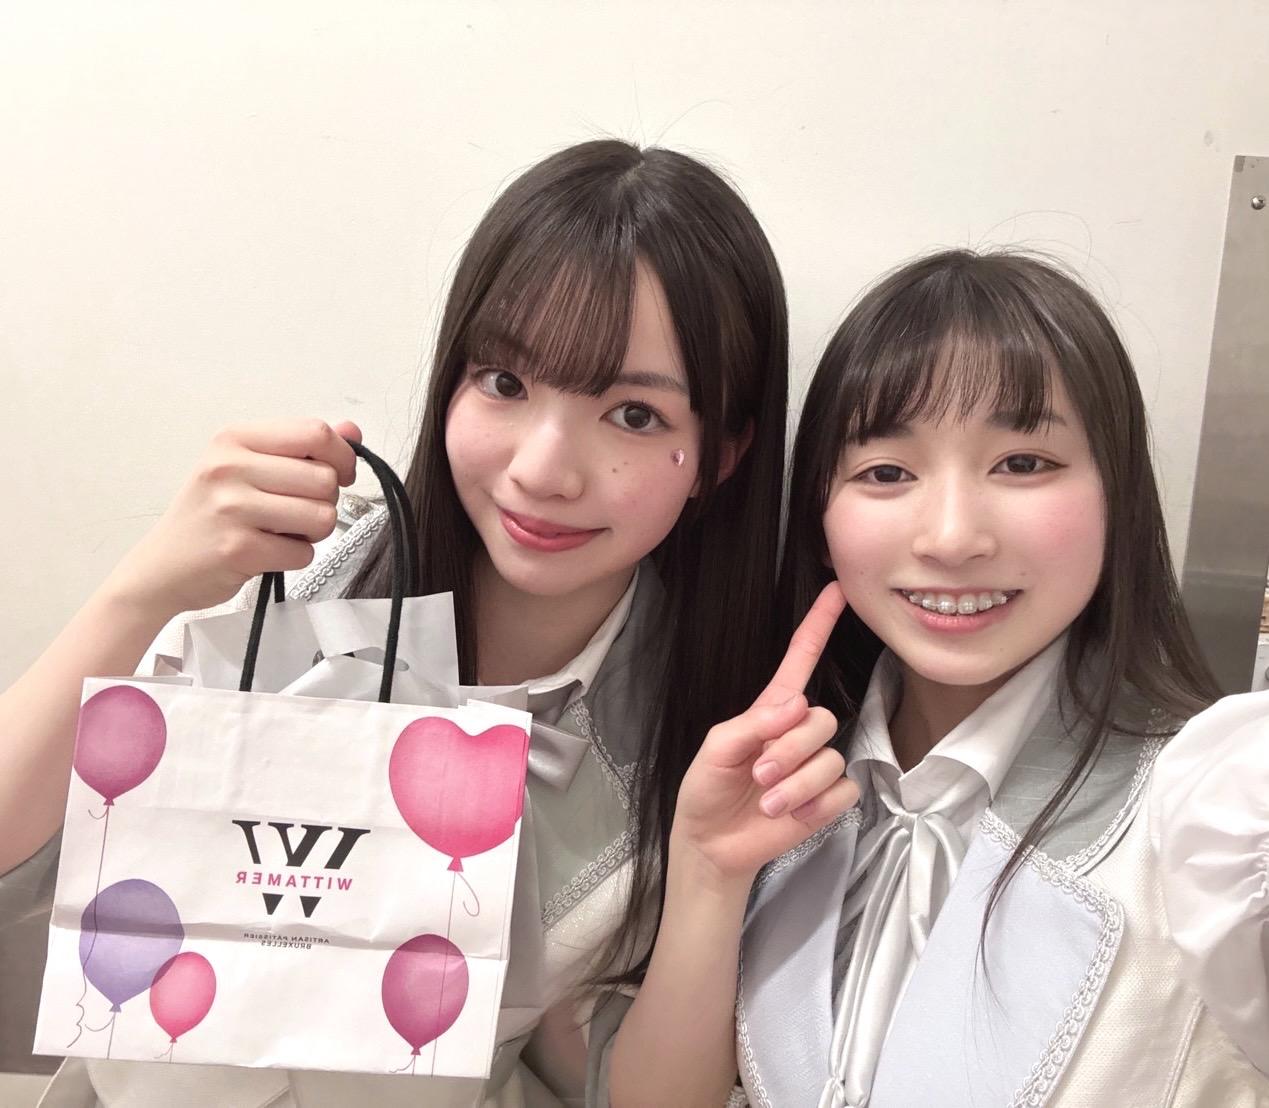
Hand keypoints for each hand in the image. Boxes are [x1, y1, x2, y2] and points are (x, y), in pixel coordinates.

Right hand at [103, 419, 362, 617]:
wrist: (161, 567)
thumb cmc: (210, 515)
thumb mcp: (247, 467)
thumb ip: (301, 447)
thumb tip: (352, 429)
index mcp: (234, 439)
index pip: (315, 432)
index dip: (342, 456)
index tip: (340, 474)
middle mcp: (229, 467)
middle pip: (326, 478)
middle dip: (326, 501)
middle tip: (297, 512)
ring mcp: (232, 508)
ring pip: (322, 516)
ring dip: (314, 532)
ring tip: (283, 532)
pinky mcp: (238, 549)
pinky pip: (304, 553)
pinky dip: (294, 557)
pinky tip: (267, 553)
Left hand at [671, 583, 859, 887]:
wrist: (711, 843)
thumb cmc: (706, 789)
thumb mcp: (717, 749)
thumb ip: (753, 725)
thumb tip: (798, 706)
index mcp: (770, 710)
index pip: (800, 659)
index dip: (818, 625)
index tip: (837, 590)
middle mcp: (797, 733)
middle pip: (822, 719)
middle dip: (791, 750)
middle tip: (760, 774)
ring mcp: (814, 766)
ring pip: (832, 758)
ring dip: (798, 784)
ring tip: (768, 801)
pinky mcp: (826, 799)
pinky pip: (844, 790)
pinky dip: (817, 805)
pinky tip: (793, 815)